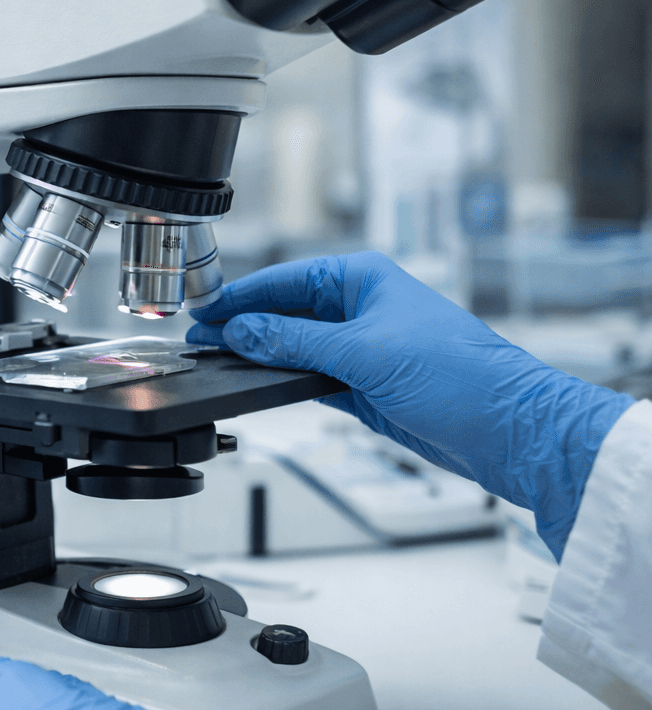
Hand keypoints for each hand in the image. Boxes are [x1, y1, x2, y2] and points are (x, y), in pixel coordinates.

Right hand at [186, 251, 633, 557]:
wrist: (508, 430)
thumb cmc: (463, 375)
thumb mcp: (365, 352)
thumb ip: (295, 341)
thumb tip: (243, 330)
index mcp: (365, 279)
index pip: (285, 280)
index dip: (241, 296)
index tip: (204, 309)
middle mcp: (361, 310)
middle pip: (284, 312)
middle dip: (244, 326)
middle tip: (200, 339)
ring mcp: (362, 350)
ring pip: (293, 347)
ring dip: (260, 356)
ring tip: (218, 363)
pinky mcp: (365, 387)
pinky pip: (309, 378)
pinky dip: (283, 381)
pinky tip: (257, 385)